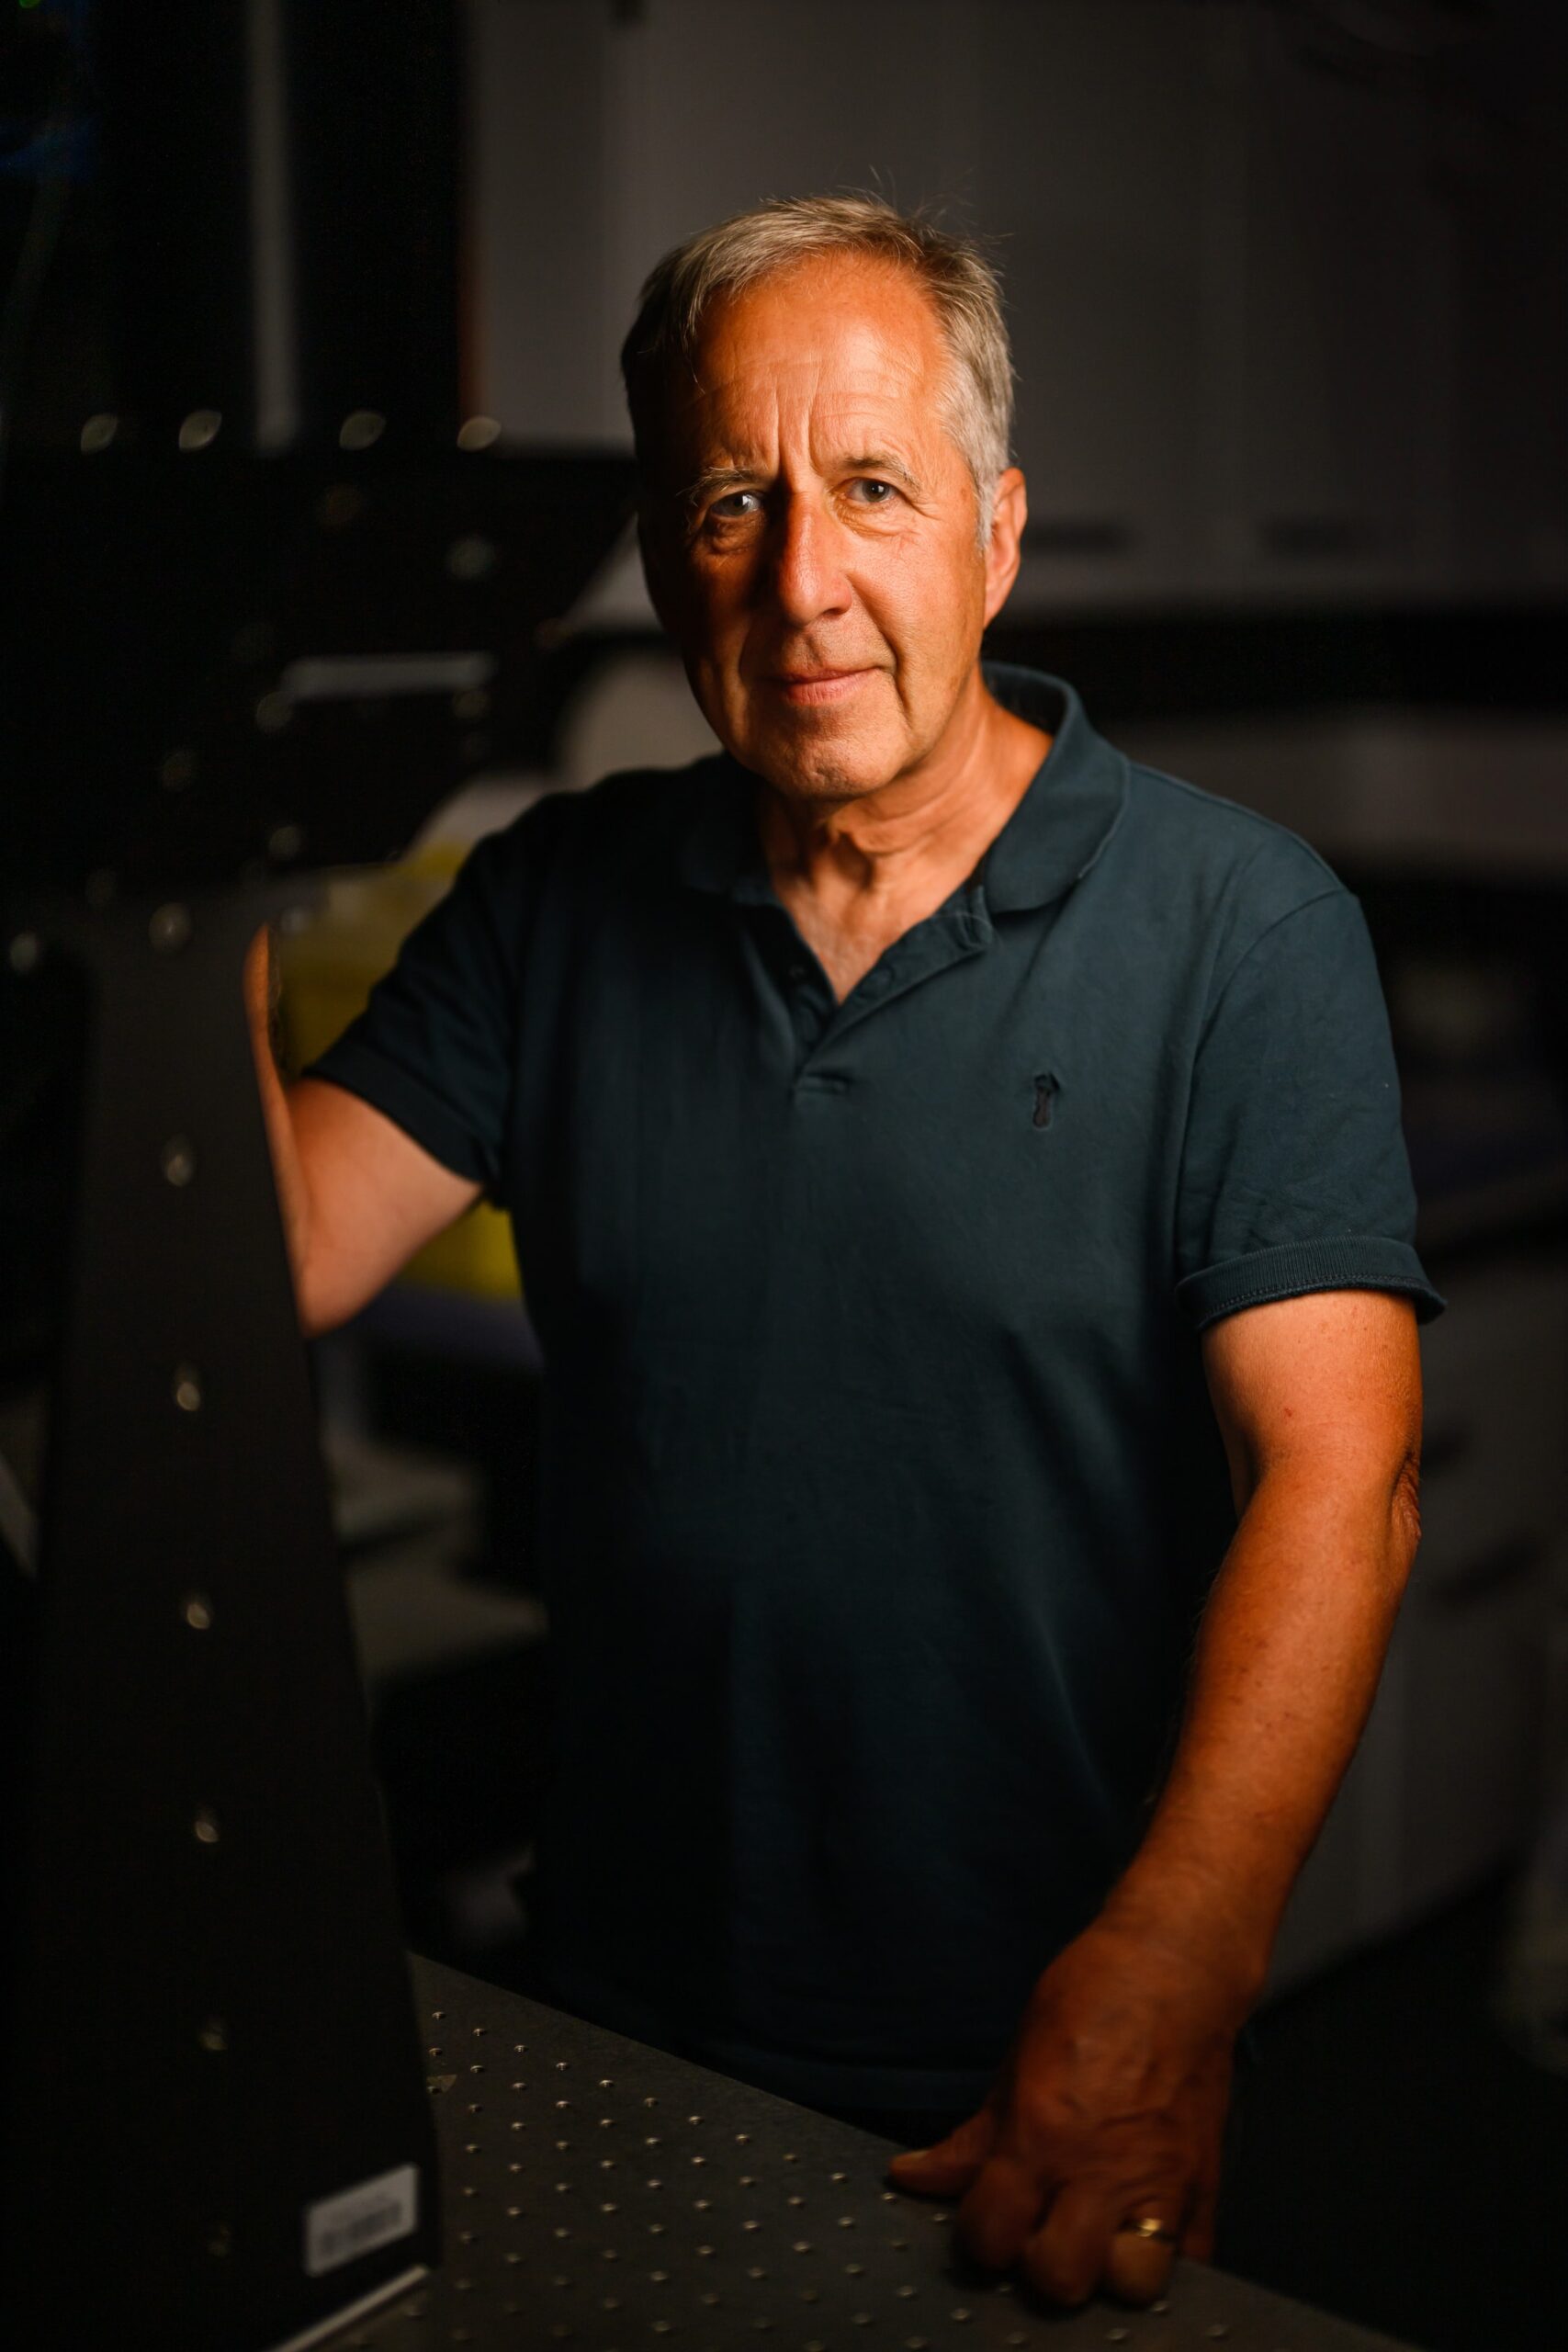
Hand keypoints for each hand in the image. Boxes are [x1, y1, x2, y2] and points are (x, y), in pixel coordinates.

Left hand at [886, 1913, 1246, 2306]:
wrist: (1177, 1967)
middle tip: (1037, 2231)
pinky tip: (1140, 2229)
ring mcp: (1160, 2184)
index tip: (985, 2219)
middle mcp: (1100, 2172)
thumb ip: (972, 2136)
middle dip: (1039, 2266)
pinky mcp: (1206, 2184)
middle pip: (1060, 2278)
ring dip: (1106, 2271)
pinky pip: (1191, 2259)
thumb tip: (914, 2178)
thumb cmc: (1092, 1995)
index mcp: (1041, 2137)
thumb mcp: (1015, 2059)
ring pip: (1132, 2285)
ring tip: (1092, 2237)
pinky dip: (1165, 2257)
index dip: (980, 2236)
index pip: (992, 2235)